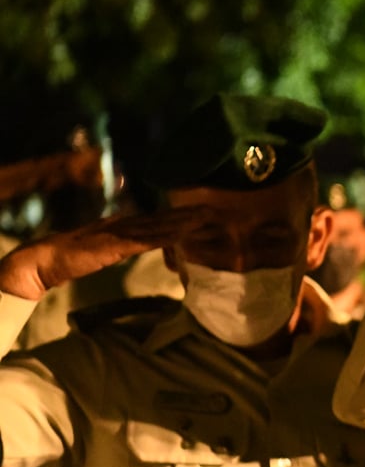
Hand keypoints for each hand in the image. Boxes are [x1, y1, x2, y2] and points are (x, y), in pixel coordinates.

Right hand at [0, 206, 213, 300]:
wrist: (50, 257)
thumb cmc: (77, 255)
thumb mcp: (108, 248)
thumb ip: (125, 243)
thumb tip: (143, 242)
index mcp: (123, 223)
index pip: (156, 217)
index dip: (179, 214)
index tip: (201, 210)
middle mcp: (124, 223)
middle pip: (162, 217)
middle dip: (187, 214)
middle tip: (212, 209)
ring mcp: (120, 232)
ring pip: (157, 226)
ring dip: (181, 222)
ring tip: (204, 218)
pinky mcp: (116, 244)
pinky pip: (145, 240)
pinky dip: (163, 237)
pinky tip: (180, 235)